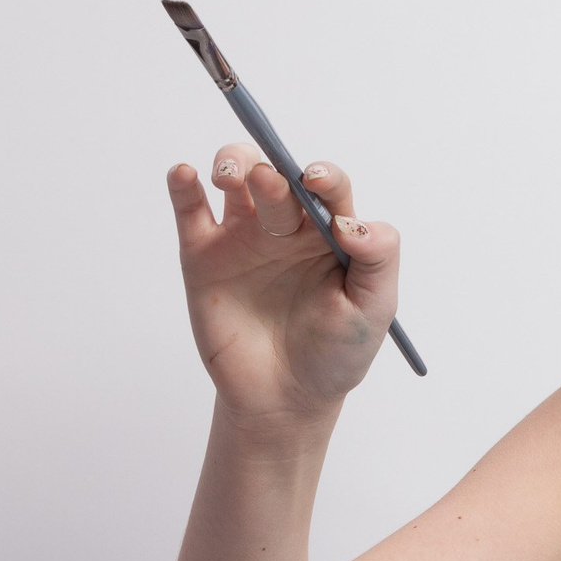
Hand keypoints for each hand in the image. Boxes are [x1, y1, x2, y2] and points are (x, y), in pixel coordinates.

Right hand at [166, 145, 400, 420]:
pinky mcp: (203, 256)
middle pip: (278, 175)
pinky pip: (191, 211)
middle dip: (273, 170)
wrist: (286, 398)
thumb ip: (378, 258)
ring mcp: (243, 237)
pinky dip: (182, 186)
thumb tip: (354, 222)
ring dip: (232, 161)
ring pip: (235, 177)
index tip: (316, 181)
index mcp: (330, 231)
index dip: (324, 176)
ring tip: (230, 175)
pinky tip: (184, 175)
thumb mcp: (374, 308)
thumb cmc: (336, 351)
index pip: (328, 188)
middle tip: (270, 181)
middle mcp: (287, 225)